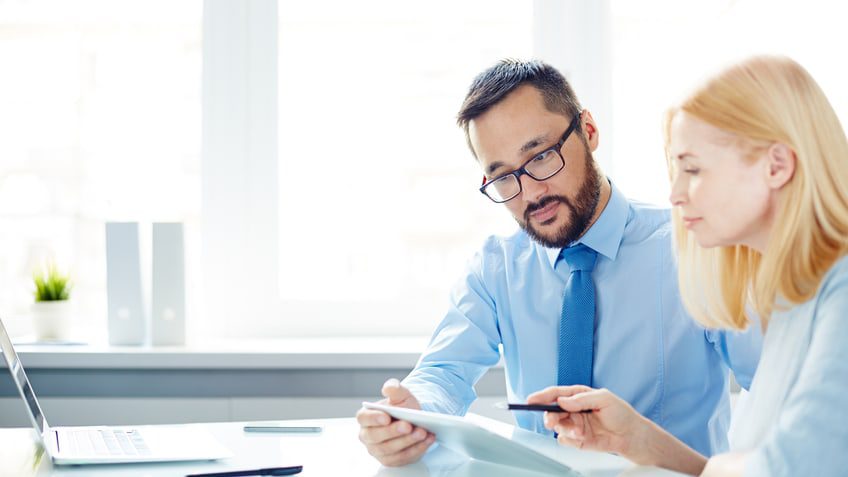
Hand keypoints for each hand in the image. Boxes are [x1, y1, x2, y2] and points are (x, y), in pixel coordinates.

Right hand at [356, 379, 435, 465]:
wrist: (413, 420)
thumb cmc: (402, 407)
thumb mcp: (401, 394)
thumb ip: (394, 388)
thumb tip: (388, 388)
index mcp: (366, 417)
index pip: (364, 418)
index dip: (374, 418)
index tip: (386, 417)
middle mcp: (368, 436)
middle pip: (376, 437)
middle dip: (393, 432)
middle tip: (408, 426)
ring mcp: (378, 450)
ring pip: (390, 449)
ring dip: (408, 441)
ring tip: (422, 432)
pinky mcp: (391, 460)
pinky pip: (403, 457)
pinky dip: (416, 449)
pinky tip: (427, 440)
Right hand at [526, 385, 647, 459]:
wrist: (631, 436)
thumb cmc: (621, 414)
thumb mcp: (604, 399)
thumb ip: (582, 399)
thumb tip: (562, 401)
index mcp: (578, 396)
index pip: (556, 394)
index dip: (542, 396)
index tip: (531, 400)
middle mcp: (573, 410)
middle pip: (552, 411)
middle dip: (550, 416)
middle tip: (552, 421)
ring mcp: (574, 425)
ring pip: (558, 426)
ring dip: (566, 429)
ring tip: (580, 431)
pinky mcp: (577, 440)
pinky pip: (564, 440)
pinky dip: (570, 440)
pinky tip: (582, 438)